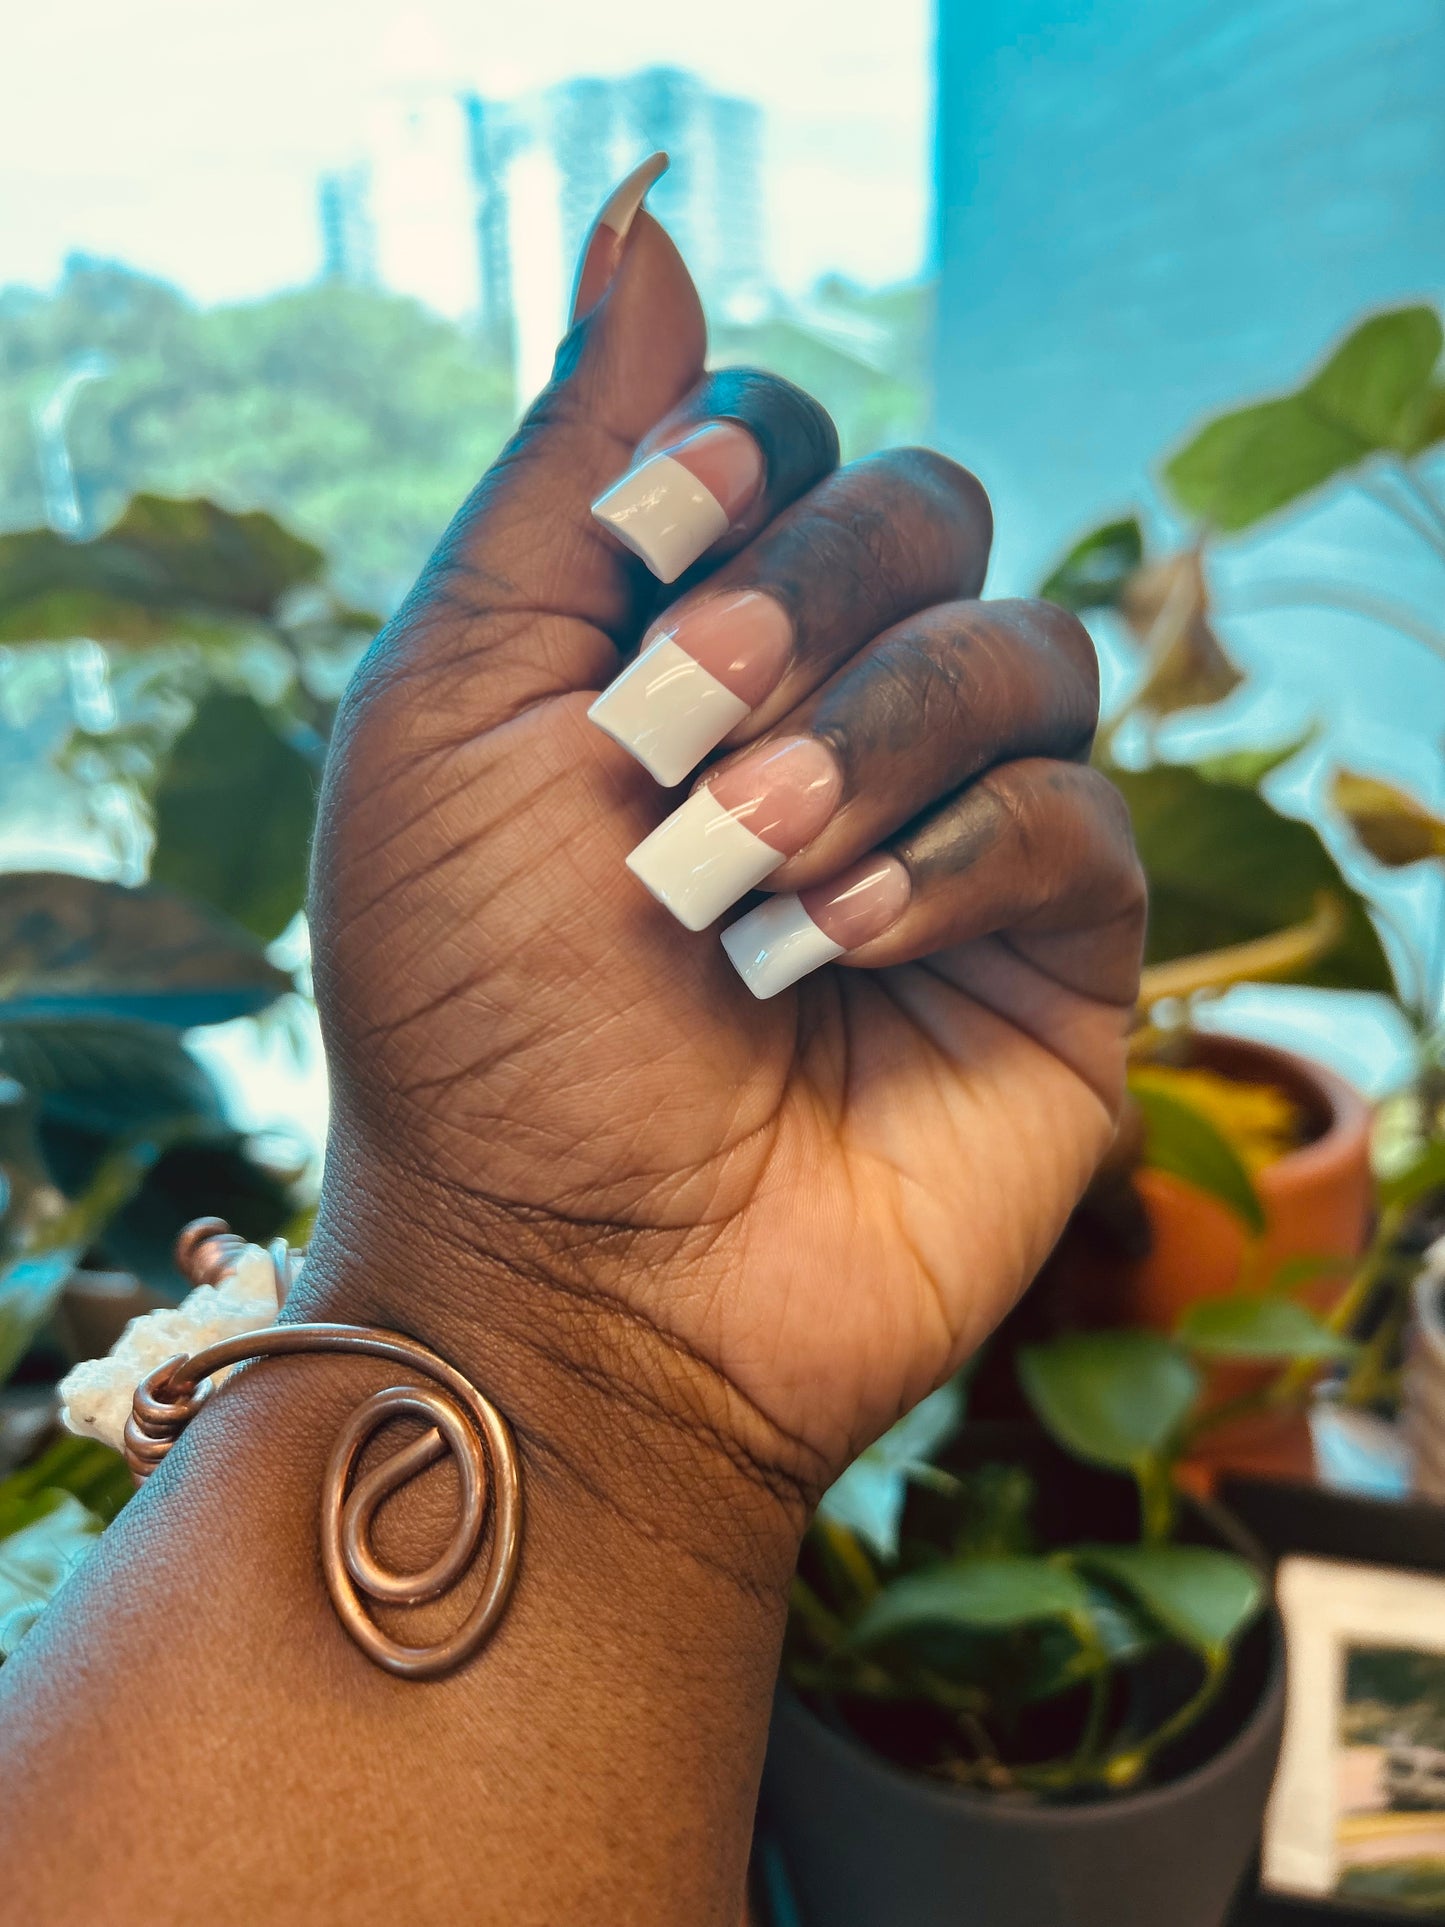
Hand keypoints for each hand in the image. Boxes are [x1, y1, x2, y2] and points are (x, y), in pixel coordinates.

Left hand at [305, 192, 1143, 1572]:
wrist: (558, 1278)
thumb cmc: (473, 1008)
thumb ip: (560, 473)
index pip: (793, 438)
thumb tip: (647, 220)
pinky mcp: (1056, 954)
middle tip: (667, 749)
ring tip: (730, 881)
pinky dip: (946, 861)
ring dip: (863, 743)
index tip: (636, 564)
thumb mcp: (450, 710)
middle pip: (933, 506)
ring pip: (1025, 649)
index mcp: (693, 647)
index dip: (736, 465)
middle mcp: (838, 717)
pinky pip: (1078, 817)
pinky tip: (827, 950)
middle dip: (795, 607)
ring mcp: (957, 833)